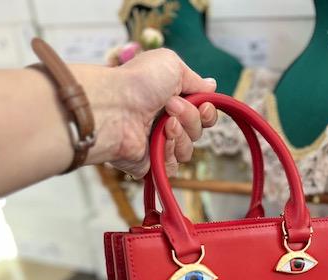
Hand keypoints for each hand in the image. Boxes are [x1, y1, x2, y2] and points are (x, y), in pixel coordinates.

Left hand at [76, 48, 217, 176]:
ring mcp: (157, 145)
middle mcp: (164, 123)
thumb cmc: (139, 83)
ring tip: (162, 125)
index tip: (203, 106)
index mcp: (170, 100)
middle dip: (190, 119)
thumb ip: (195, 78)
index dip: (207, 113)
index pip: (201, 114)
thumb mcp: (172, 65)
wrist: (116, 108)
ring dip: (180, 135)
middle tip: (170, 107)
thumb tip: (211, 85)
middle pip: (197, 132)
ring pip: (188, 151)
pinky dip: (170, 153)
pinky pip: (173, 167)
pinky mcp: (150, 164)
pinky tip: (158, 142)